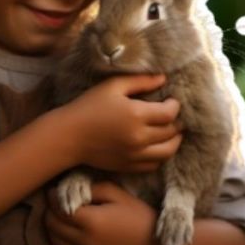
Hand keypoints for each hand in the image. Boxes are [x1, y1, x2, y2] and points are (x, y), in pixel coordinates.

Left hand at [45, 181, 165, 244]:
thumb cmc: (141, 219)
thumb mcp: (119, 196)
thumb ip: (94, 189)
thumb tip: (72, 188)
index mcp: (91, 221)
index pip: (57, 207)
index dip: (53, 196)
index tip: (56, 190)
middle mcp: (84, 241)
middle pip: (51, 224)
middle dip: (50, 211)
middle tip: (57, 202)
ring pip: (55, 240)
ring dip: (53, 226)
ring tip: (61, 216)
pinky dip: (62, 241)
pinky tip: (71, 231)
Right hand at [61, 74, 181, 171]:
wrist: (68, 136)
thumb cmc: (88, 107)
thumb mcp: (111, 86)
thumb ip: (139, 81)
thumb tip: (162, 78)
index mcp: (136, 115)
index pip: (170, 113)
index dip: (175, 105)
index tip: (171, 101)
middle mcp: (139, 137)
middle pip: (171, 131)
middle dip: (176, 122)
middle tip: (172, 115)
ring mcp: (135, 154)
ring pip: (168, 151)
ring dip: (174, 141)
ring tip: (172, 132)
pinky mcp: (129, 166)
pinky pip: (155, 164)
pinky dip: (161, 155)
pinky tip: (156, 146)